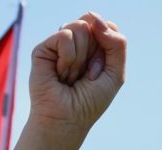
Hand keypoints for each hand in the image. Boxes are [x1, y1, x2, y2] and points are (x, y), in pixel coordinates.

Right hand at [28, 12, 125, 138]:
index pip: (107, 26)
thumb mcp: (116, 73)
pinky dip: (68, 58)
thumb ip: (117, 43)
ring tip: (70, 76)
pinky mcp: (44, 48)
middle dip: (94, 54)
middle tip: (84, 75)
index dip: (108, 48)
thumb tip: (93, 17)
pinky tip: (60, 73)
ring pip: (80, 27)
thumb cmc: (89, 102)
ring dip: (80, 59)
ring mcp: (58, 44)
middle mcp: (75, 42)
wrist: (66, 121)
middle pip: (93, 25)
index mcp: (93, 46)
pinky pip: (65, 35)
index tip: (99, 72)